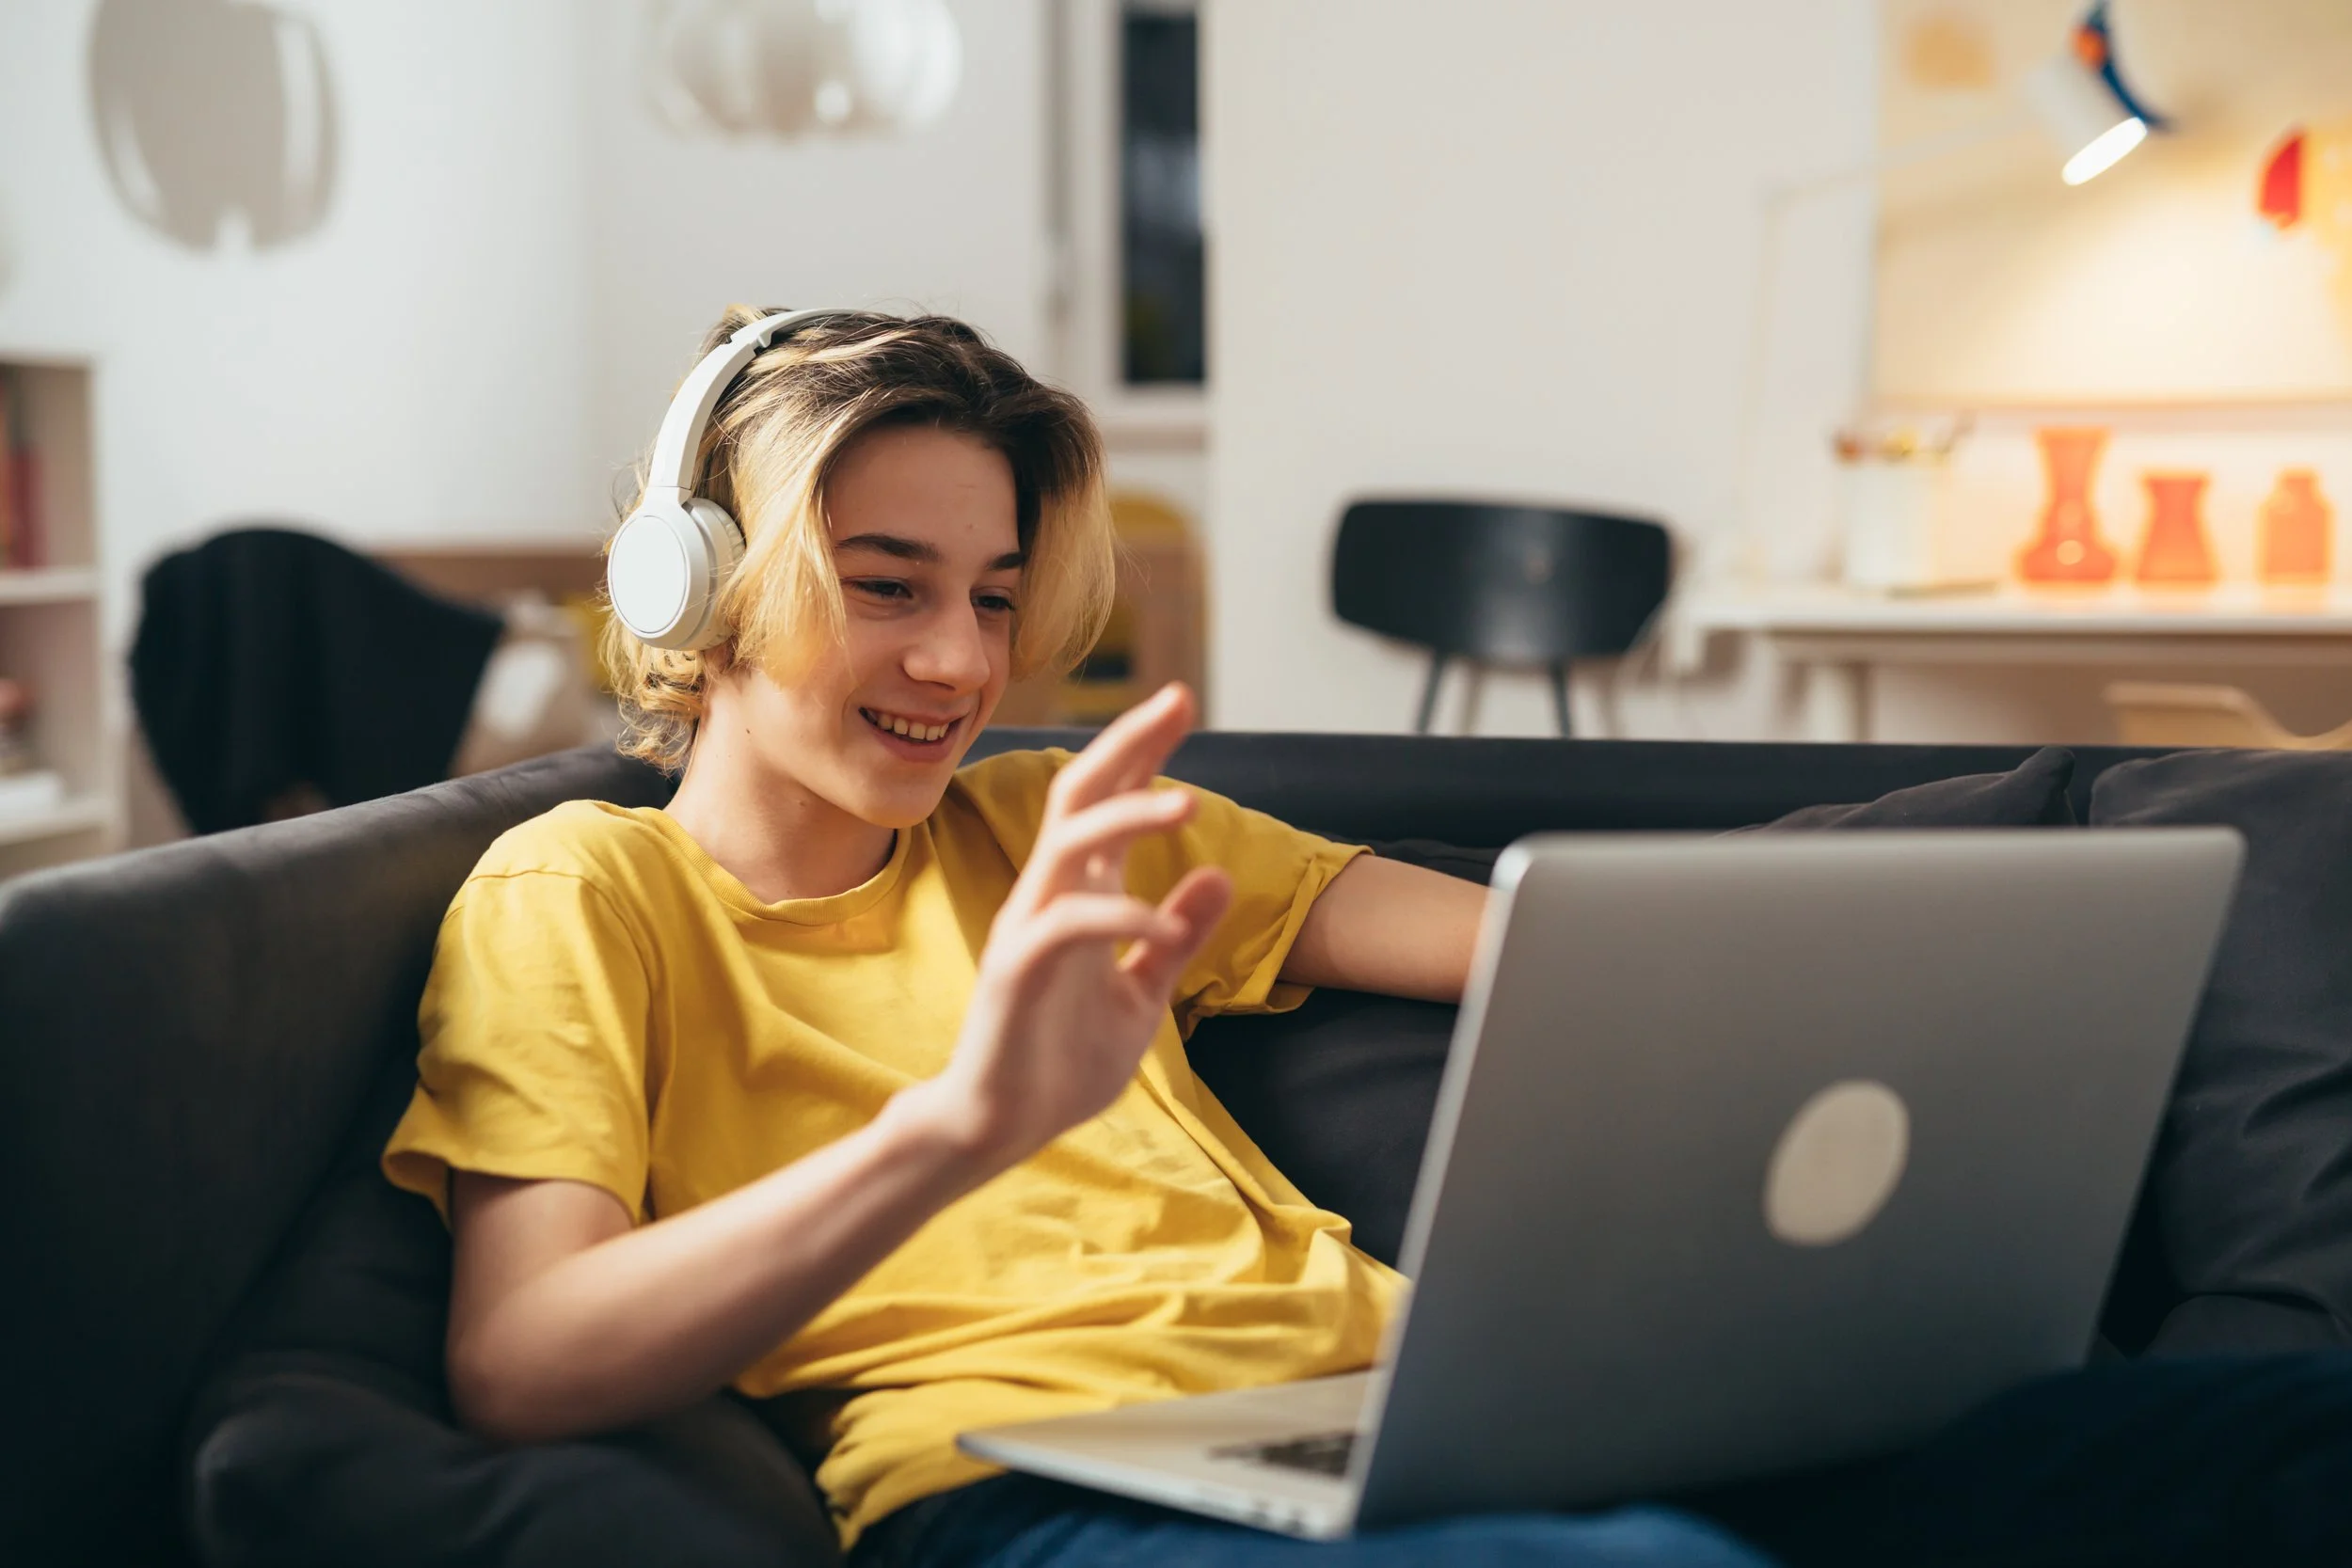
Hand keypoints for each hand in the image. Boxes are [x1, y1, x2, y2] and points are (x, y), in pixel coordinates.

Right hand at [910, 683, 1232, 1169]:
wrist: (1000, 1129)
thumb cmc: (1061, 1064)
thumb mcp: (1142, 997)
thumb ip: (1176, 938)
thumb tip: (1218, 875)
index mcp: (1079, 895)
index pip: (1107, 801)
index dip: (1142, 750)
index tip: (1181, 702)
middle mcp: (1048, 895)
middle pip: (1080, 795)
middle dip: (1129, 744)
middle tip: (1177, 700)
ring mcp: (1027, 928)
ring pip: (1069, 845)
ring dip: (1128, 817)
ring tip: (1188, 804)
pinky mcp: (1015, 971)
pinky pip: (1069, 925)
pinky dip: (1122, 916)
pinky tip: (1166, 923)